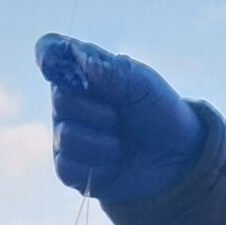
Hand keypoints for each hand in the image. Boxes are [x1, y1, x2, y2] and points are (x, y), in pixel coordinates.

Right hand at [35, 35, 203, 203]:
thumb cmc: (157, 113)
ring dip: (102, 142)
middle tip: (119, 117)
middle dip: (96, 111)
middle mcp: (68, 103)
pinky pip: (67, 166)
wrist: (176, 158)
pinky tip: (113, 164)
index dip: (48, 56)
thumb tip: (71, 54)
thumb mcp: (140, 82)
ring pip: (65, 136)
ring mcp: (66, 136)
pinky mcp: (70, 171)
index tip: (53, 62)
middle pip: (60, 99)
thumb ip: (107, 68)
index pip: (49, 53)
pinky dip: (97, 166)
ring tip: (121, 144)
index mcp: (81, 73)